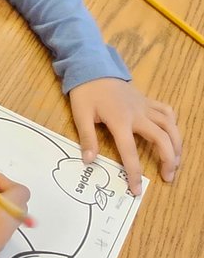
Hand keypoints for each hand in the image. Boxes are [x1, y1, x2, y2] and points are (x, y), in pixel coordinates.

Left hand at [69, 78, 181, 194]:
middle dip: (168, 160)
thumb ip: (87, 138)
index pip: (130, 152)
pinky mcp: (147, 101)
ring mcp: (145, 106)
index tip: (137, 190)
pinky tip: (172, 135)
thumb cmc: (86, 92)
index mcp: (120, 121)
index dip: (134, 173)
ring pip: (170, 125)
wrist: (93, 67)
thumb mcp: (80, 115)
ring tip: (177, 161)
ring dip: (177, 144)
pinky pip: (166, 111)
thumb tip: (89, 161)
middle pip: (162, 138)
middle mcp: (138, 114)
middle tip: (168, 177)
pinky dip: (172, 124)